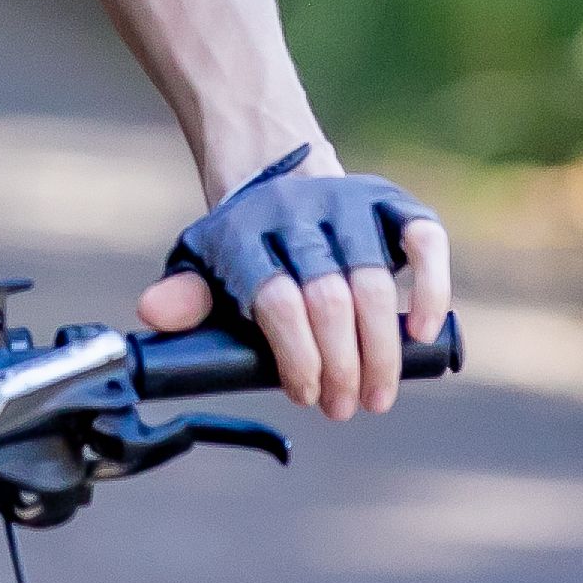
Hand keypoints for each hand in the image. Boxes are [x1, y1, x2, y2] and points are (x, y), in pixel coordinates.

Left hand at [134, 147, 452, 421]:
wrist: (277, 174)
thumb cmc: (242, 244)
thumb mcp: (203, 265)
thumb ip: (185, 297)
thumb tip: (152, 313)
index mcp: (245, 232)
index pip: (275, 299)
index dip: (296, 355)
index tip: (305, 396)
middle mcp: (298, 212)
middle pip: (328, 297)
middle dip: (341, 364)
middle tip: (344, 409)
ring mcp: (349, 203)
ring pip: (374, 278)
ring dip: (381, 348)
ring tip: (377, 395)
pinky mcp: (392, 201)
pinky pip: (424, 240)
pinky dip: (431, 287)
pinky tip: (424, 333)